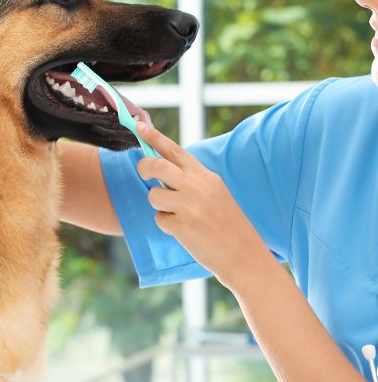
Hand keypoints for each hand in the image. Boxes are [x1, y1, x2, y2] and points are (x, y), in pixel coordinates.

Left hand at [134, 122, 270, 289]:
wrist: (244, 255)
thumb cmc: (227, 225)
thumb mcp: (215, 194)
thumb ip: (192, 181)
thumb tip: (161, 171)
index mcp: (206, 176)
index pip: (175, 151)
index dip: (154, 137)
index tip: (138, 125)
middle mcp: (197, 186)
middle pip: (157, 166)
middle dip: (144, 167)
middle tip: (142, 172)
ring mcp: (190, 205)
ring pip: (154, 195)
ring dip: (159, 206)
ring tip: (178, 215)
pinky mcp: (183, 225)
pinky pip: (160, 219)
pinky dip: (167, 226)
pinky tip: (186, 232)